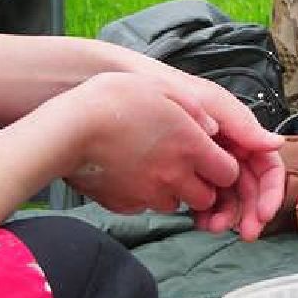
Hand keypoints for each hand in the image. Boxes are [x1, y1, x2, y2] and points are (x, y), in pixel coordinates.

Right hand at [52, 72, 243, 214]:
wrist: (67, 128)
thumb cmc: (115, 99)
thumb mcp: (163, 90)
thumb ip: (197, 110)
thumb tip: (213, 129)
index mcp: (191, 147)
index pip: (229, 174)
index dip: (223, 167)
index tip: (210, 157)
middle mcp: (174, 175)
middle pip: (206, 197)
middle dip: (203, 185)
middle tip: (185, 166)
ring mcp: (148, 194)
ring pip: (176, 204)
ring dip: (173, 192)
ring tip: (155, 167)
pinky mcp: (124, 205)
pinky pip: (144, 207)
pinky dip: (144, 197)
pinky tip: (131, 175)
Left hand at [118, 52, 285, 238]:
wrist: (131, 88)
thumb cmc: (174, 89)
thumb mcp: (211, 104)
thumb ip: (243, 125)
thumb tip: (277, 143)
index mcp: (242, 135)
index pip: (267, 168)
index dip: (270, 192)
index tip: (263, 214)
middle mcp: (230, 152)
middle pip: (251, 189)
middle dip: (251, 213)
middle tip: (246, 235)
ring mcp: (208, 166)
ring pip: (228, 198)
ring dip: (227, 216)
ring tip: (212, 228)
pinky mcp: (187, 176)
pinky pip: (203, 200)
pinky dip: (205, 213)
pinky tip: (197, 221)